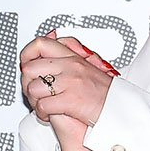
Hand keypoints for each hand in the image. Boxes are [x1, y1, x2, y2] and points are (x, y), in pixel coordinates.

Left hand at [19, 33, 112, 150]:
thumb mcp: (90, 68)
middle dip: (28, 83)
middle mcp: (71, 67)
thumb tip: (53, 35)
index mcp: (74, 58)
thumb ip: (70, 53)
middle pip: (30, 68)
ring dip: (34, 101)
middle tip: (35, 91)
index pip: (40, 44)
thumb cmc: (108, 95)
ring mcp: (71, 83)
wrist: (123, 112)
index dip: (27, 54)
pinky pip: (42, 105)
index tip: (27, 64)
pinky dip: (42, 114)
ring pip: (33, 88)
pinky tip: (49, 115)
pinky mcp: (71, 101)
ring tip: (43, 105)